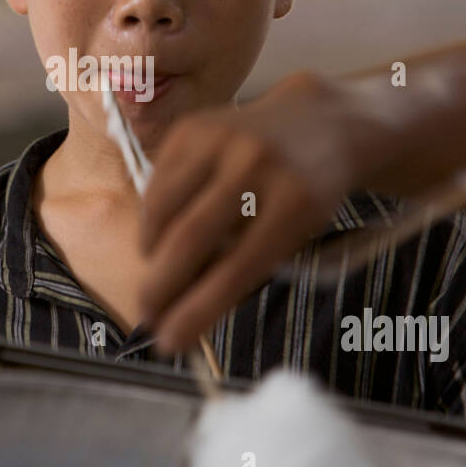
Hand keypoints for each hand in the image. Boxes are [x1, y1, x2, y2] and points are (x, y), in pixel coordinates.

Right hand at [139, 71, 363, 353]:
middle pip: (190, 238)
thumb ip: (246, 268)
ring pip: (163, 211)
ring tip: (157, 272)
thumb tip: (184, 315)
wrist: (318, 122)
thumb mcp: (296, 234)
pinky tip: (161, 233)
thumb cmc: (305, 195)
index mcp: (294, 203)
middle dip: (161, 286)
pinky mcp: (194, 126)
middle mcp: (256, 165)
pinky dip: (153, 218)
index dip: (197, 312)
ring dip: (151, 253)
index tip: (170, 344)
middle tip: (148, 316)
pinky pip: (157, 183)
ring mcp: (221, 139)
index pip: (235, 271)